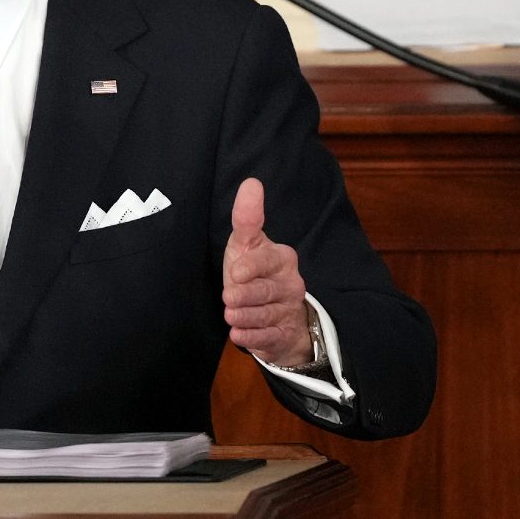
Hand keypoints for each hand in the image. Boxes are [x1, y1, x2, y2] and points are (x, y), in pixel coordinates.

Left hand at [222, 178, 312, 365]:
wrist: (274, 310)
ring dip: (245, 316)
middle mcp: (290, 282)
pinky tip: (238, 334)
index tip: (236, 272)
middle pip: (264, 290)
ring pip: (265, 315)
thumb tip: (252, 183)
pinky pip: (269, 337)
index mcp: (281, 257)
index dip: (251, 267)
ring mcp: (289, 309)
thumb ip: (247, 217)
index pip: (267, 260)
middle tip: (229, 297)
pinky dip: (252, 337)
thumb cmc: (253, 270)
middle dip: (244, 295)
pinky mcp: (284, 333)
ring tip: (231, 315)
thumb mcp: (246, 244)